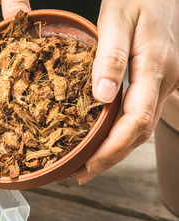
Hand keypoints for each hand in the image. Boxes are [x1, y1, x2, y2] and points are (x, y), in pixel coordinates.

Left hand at [75, 0, 178, 183]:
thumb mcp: (116, 17)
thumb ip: (108, 57)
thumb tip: (101, 98)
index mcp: (155, 66)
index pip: (136, 121)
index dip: (113, 149)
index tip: (89, 165)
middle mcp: (166, 79)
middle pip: (141, 131)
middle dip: (112, 157)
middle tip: (81, 174)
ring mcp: (166, 80)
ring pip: (143, 125)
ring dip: (117, 148)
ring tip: (87, 164)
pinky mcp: (159, 78)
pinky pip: (141, 112)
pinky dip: (121, 130)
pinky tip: (101, 137)